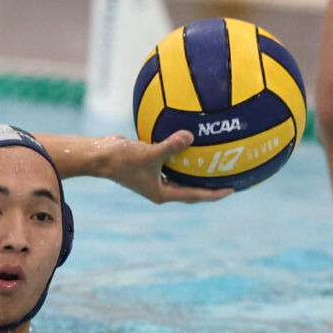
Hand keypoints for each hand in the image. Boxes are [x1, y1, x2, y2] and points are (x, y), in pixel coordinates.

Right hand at [103, 131, 232, 204]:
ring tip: (213, 165)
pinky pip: (171, 163)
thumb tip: (191, 136)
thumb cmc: (123, 159)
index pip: (194, 196)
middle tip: (227, 180)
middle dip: (208, 187)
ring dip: (195, 173)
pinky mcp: (148, 167)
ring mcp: (153, 179)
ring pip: (180, 177)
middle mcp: (159, 189)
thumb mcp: (150, 153)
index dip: (214, 194)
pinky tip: (190, 144)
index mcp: (162, 193)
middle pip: (190, 191)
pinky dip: (181, 157)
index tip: (232, 190)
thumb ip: (171, 145)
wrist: (100, 156)